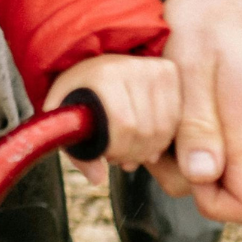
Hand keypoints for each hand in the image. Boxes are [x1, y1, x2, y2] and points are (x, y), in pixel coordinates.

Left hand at [43, 52, 180, 186]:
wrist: (91, 63)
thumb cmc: (76, 93)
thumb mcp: (64, 118)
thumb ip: (76, 150)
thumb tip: (98, 178)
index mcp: (104, 75)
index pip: (124, 125)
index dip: (118, 149)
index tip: (107, 155)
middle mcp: (133, 67)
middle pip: (146, 129)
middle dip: (132, 153)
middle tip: (119, 156)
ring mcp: (155, 68)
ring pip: (164, 128)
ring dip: (149, 149)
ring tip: (131, 148)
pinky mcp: (170, 71)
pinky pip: (176, 119)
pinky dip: (164, 137)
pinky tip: (148, 139)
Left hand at [146, 0, 241, 227]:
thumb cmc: (212, 22)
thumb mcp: (190, 67)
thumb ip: (197, 125)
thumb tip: (202, 175)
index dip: (210, 202)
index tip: (179, 163)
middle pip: (222, 193)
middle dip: (181, 170)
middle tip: (161, 122)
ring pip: (215, 172)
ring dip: (182, 151)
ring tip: (169, 104)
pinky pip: (218, 149)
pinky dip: (191, 135)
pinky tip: (179, 102)